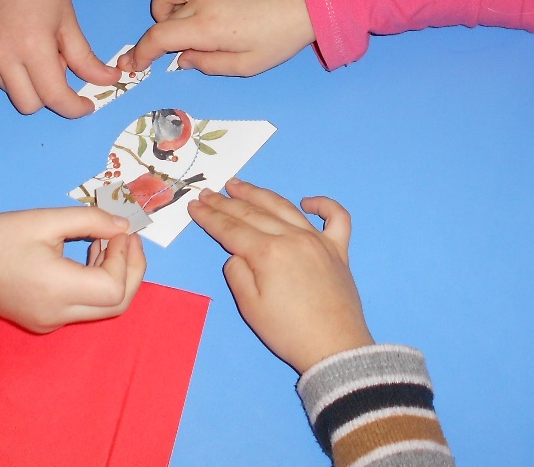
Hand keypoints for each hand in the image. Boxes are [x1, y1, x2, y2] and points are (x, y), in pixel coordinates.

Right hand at [0, 0, 116, 115]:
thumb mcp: (68, 18)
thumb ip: (85, 57)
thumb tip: (108, 81)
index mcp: (32, 46)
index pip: (55, 97)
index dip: (75, 107)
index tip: (85, 105)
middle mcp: (1, 56)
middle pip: (30, 104)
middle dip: (50, 95)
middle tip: (58, 65)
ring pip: (10, 92)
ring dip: (27, 83)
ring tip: (34, 49)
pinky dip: (7, 73)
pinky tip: (13, 47)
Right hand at [0, 208, 146, 332]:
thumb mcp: (45, 219)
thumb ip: (90, 221)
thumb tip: (125, 227)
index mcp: (56, 289)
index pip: (114, 288)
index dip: (126, 259)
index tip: (121, 231)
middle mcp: (56, 315)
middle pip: (116, 305)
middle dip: (131, 271)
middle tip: (128, 239)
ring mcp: (49, 323)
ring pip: (102, 309)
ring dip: (114, 276)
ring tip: (106, 241)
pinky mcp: (43, 322)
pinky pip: (82, 308)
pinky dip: (95, 284)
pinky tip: (87, 256)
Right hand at [123, 0, 313, 75]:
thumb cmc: (284, 35)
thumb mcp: (249, 64)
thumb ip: (210, 64)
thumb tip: (183, 60)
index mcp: (207, 25)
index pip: (158, 37)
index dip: (140, 52)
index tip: (134, 63)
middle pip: (159, 9)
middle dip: (154, 29)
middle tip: (164, 43)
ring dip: (164, 2)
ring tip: (178, 17)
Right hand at [189, 180, 371, 373]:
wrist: (335, 348)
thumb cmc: (288, 332)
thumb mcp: (250, 308)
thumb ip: (238, 274)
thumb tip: (238, 254)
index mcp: (268, 253)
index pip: (231, 229)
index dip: (210, 217)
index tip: (194, 206)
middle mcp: (292, 237)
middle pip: (253, 213)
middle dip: (227, 202)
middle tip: (209, 193)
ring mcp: (318, 240)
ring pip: (284, 207)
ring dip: (259, 193)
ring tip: (239, 185)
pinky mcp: (339, 249)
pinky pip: (336, 218)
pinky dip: (323, 205)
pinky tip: (307, 202)